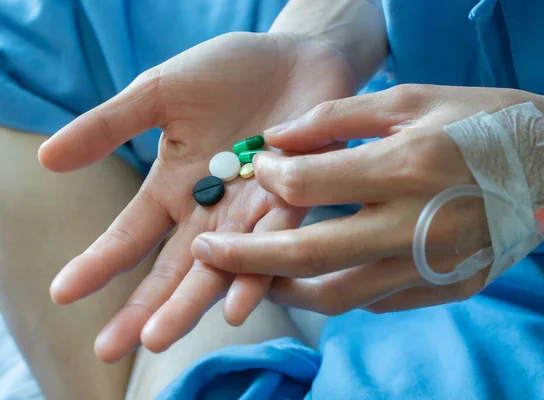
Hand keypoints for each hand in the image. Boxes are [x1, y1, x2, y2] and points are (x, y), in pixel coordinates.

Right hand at [39, 32, 355, 360]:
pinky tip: (236, 304)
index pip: (131, 235)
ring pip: (221, 267)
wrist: (291, 56)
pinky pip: (276, 243)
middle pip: (174, 269)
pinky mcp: (295, 199)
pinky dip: (256, 271)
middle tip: (110, 347)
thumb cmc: (227, 73)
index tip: (64, 292)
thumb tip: (47, 159)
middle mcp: (213, 211)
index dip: (98, 263)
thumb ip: (111, 125)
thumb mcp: (159, 93)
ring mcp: (254, 211)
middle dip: (143, 307)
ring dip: (190, 302)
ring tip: (158, 337)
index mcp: (176, 187)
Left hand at [191, 84, 543, 314]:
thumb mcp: (411, 99)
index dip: (269, 178)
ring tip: (252, 273)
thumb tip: (277, 137)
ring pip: (337, 295)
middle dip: (246, 257)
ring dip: (284, 287)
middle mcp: (415, 225)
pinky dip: (335, 289)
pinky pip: (375, 300)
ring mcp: (431, 266)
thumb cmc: (481, 119)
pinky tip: (313, 276)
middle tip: (207, 254)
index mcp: (406, 167)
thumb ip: (338, 118)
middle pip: (309, 255)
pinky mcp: (444, 287)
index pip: (309, 185)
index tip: (257, 170)